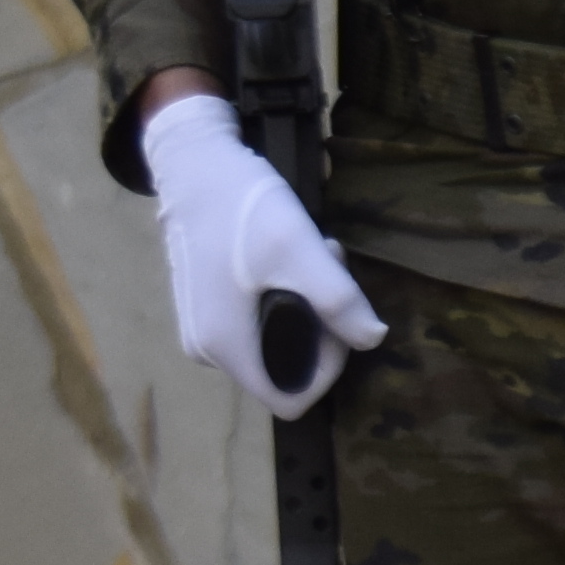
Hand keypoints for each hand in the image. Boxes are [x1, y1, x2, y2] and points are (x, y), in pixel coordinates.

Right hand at [141, 90, 386, 420]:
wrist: (192, 165)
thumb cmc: (241, 207)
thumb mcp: (298, 248)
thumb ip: (337, 299)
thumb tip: (372, 339)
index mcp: (226, 346)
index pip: (291, 399)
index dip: (326, 369)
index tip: (336, 317)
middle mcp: (206, 350)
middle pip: (283, 371)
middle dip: (318, 330)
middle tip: (328, 273)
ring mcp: (200, 330)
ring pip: (272, 348)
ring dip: (303, 312)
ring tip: (308, 258)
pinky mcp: (202, 309)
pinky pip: (253, 328)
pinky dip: (279, 302)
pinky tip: (283, 260)